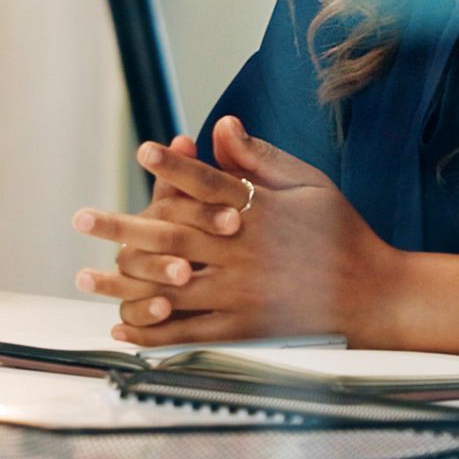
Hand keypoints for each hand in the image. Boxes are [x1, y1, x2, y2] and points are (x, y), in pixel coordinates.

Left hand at [74, 115, 401, 345]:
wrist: (377, 296)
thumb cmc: (343, 234)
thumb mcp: (309, 185)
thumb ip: (260, 160)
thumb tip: (222, 126)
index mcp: (261, 213)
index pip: (210, 184)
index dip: (175, 166)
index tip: (144, 151)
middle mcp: (246, 252)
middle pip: (174, 236)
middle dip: (123, 226)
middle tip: (81, 218)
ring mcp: (244, 294)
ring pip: (171, 287)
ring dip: (123, 281)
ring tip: (85, 275)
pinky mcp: (246, 330)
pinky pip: (190, 333)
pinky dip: (153, 331)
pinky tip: (121, 326)